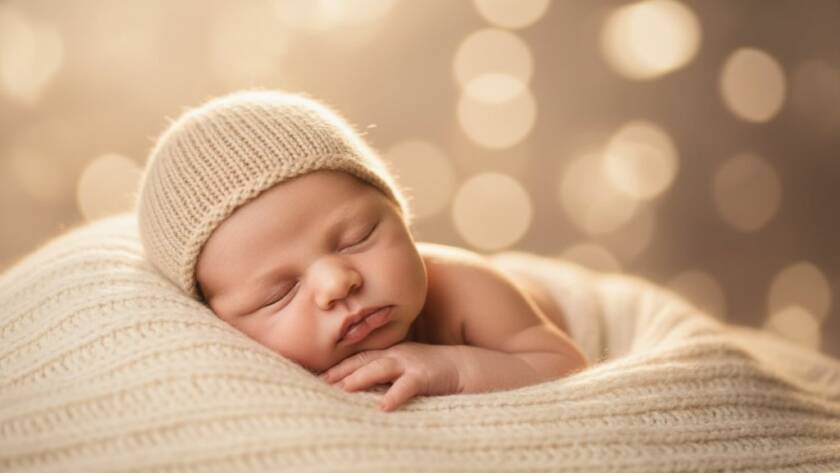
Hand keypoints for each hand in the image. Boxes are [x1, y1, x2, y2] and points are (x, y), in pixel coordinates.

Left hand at [320, 342, 461, 411]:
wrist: (464, 367)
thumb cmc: (433, 370)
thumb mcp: (406, 367)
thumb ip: (387, 373)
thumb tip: (362, 387)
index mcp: (390, 353)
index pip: (359, 357)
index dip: (339, 366)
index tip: (319, 376)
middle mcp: (396, 354)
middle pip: (364, 360)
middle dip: (341, 371)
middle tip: (321, 382)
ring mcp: (410, 363)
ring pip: (380, 369)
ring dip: (360, 378)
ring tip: (342, 389)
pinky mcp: (424, 376)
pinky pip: (406, 386)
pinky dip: (394, 396)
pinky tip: (382, 407)